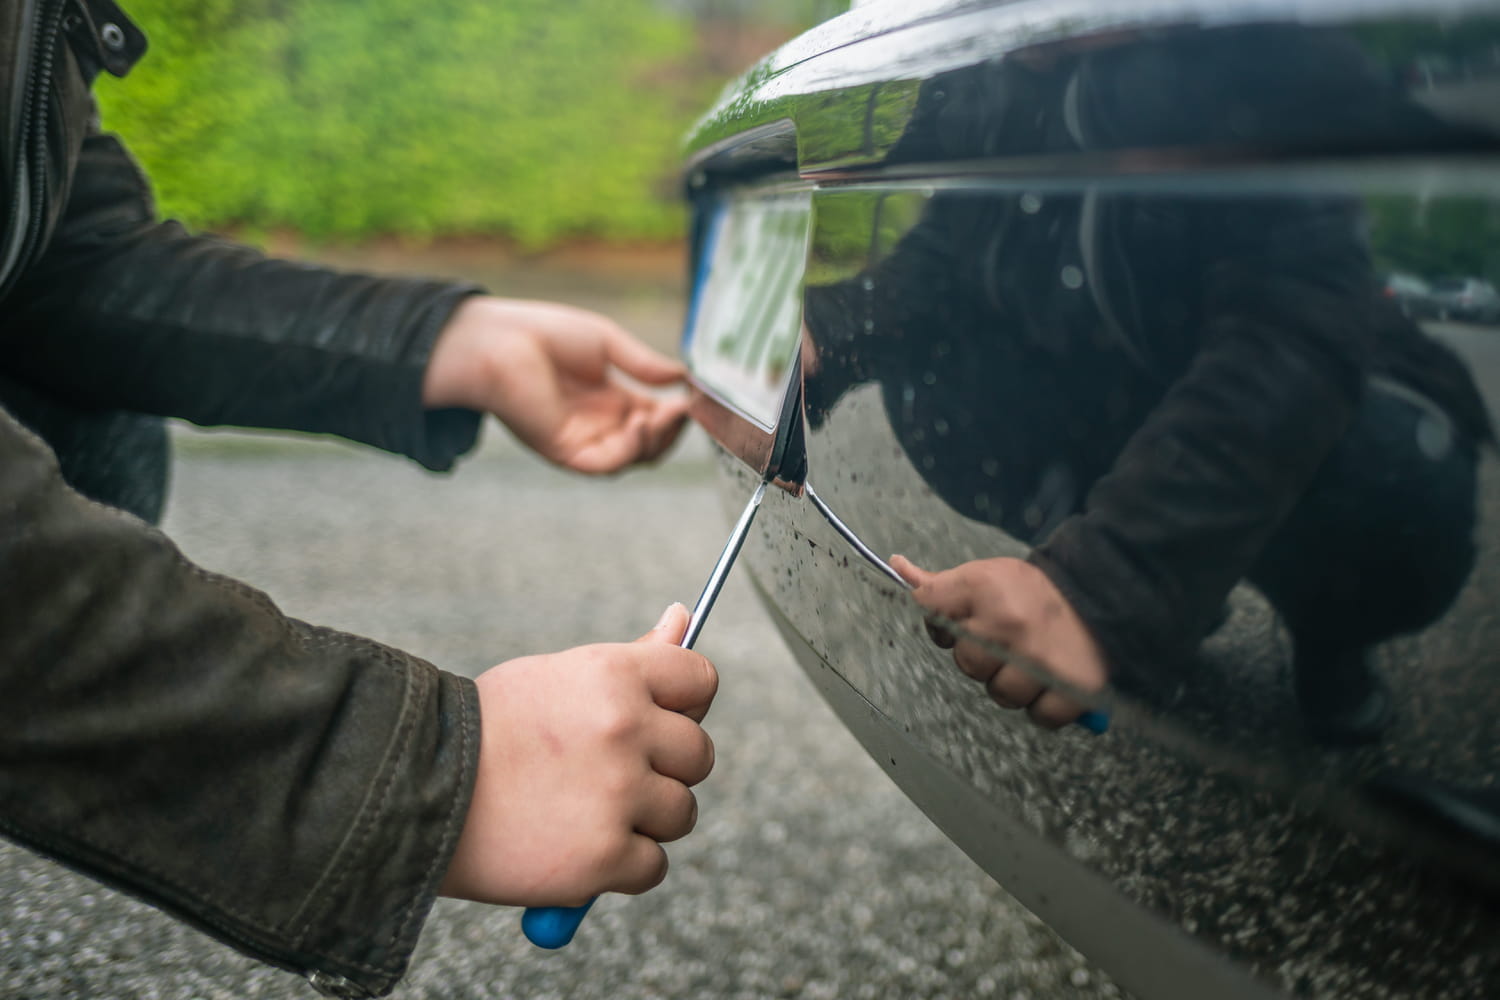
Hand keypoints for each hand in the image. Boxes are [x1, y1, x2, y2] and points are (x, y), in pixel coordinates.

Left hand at [422, 296, 688, 473]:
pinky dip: (629, 451)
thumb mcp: (607, 344)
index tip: (694, 397)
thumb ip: (644, 365)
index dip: (676, 413)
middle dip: (672, 430)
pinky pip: (606, 466)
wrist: (499, 341)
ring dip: (657, 441)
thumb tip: (683, 377)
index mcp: (609, 400)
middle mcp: (598, 424)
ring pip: (633, 459)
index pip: (653, 418)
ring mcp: (582, 440)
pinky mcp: (564, 451)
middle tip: (684, 409)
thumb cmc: (544, 334)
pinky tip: (638, 424)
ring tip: (665, 415)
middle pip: (649, 444)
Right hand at [439, 604, 716, 905]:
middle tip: (607, 776)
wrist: (411, 791)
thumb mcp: (557, 677)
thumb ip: (631, 659)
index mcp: (614, 674)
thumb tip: (683, 617)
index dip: (684, 705)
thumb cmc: (487, 730)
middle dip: (664, 770)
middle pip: (698, 755)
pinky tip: (573, 848)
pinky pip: (652, 866)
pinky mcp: (604, 857)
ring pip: (681, 813)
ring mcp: (618, 795)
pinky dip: (620, 867)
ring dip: (644, 821)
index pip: (700, 681)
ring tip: (581, 811)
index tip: (658, 723)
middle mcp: (624, 728)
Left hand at [891, 555, 1107, 728]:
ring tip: (1033, 661)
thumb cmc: (1033, 590)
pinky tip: (1052, 682)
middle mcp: (1009, 626)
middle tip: (1010, 641)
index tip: (966, 620)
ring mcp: (1040, 661)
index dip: (944, 623)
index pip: (931, 609)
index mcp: (984, 589)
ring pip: (1001, 695)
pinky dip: (1045, 706)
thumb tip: (897, 565)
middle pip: (968, 665)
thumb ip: (941, 584)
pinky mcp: (1072, 689)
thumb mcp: (986, 574)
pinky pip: (1040, 716)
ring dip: (1014, 684)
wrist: (1102, 592)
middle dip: (984, 657)